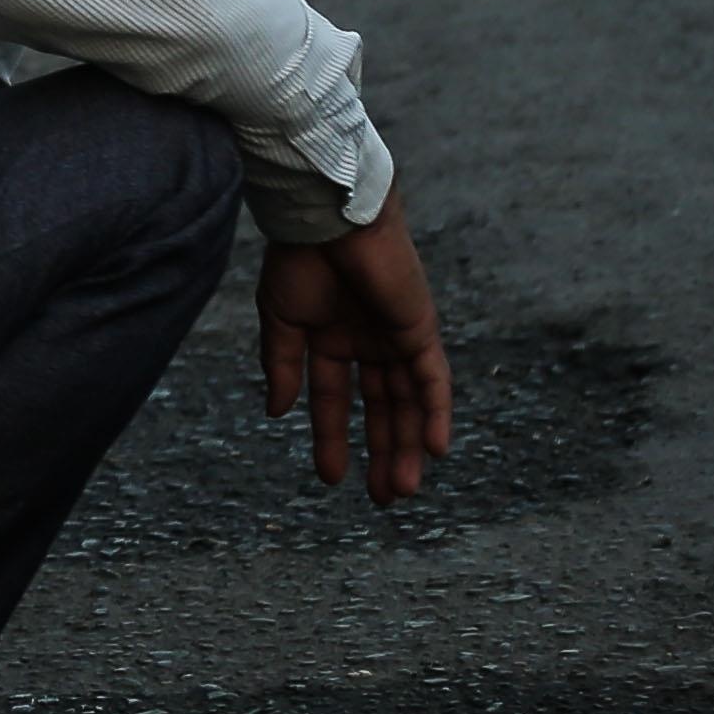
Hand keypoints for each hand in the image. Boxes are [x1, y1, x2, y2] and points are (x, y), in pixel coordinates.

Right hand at [257, 196, 451, 505]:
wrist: (327, 216)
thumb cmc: (299, 258)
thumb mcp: (281, 319)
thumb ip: (283, 365)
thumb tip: (278, 413)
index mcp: (332, 338)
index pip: (335, 399)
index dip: (333, 438)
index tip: (330, 478)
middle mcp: (369, 342)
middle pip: (381, 408)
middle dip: (382, 451)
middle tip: (382, 497)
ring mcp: (397, 337)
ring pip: (408, 402)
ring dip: (408, 445)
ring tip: (402, 488)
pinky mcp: (420, 329)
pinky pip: (433, 380)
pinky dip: (435, 414)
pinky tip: (433, 450)